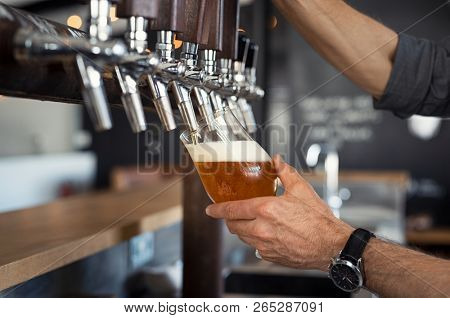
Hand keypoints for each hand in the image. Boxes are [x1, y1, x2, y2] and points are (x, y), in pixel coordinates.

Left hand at [206, 155, 353, 270]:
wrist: (331, 246)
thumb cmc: (319, 219)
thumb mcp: (301, 189)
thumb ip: (284, 172)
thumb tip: (276, 160)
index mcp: (266, 210)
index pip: (232, 210)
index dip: (217, 210)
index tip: (210, 210)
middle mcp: (261, 229)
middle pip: (233, 225)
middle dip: (230, 219)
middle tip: (234, 213)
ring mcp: (265, 246)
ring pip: (242, 237)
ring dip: (243, 229)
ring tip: (253, 221)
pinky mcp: (270, 257)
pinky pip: (255, 248)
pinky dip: (256, 240)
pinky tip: (267, 233)